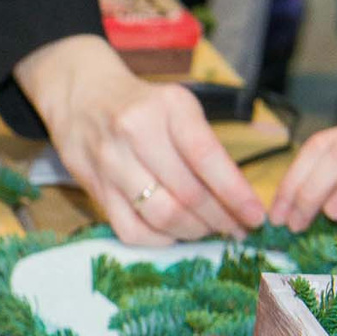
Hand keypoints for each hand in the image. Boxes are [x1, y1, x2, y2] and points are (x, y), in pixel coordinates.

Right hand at [15, 35, 266, 243]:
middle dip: (220, 219)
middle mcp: (135, 133)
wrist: (80, 95)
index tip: (256, 216)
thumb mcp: (178, 106)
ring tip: (209, 230)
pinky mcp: (94, 188)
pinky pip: (132, 230)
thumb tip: (237, 199)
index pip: (207, 158)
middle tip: (238, 228)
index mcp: (167, 107)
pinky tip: (174, 233)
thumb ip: (204, 146)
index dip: (236, 194)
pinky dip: (161, 239)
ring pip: (162, 215)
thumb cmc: (142, 104)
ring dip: (194, 231)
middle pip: (187, 193)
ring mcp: (110, 163)